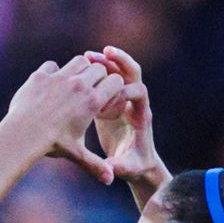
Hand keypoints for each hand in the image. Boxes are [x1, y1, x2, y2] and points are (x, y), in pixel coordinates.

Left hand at [4, 55, 123, 182]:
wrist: (23, 135)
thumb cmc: (53, 144)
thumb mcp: (76, 154)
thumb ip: (95, 165)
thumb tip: (110, 181)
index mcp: (92, 101)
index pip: (116, 81)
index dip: (113, 88)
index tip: (104, 99)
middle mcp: (78, 85)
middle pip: (99, 68)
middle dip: (98, 77)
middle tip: (89, 90)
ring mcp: (59, 78)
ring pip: (79, 61)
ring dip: (79, 70)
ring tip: (73, 84)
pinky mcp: (41, 75)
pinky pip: (52, 65)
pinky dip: (54, 72)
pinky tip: (50, 86)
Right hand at [86, 46, 163, 187]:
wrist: (138, 164)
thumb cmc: (135, 166)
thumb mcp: (128, 168)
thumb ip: (120, 166)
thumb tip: (109, 170)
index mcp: (142, 115)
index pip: (140, 92)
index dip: (125, 92)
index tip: (109, 98)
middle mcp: (135, 103)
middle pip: (133, 74)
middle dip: (121, 62)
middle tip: (107, 52)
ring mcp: (124, 100)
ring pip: (118, 74)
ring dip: (105, 63)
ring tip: (88, 55)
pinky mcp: (112, 102)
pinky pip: (106, 81)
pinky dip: (97, 72)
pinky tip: (81, 67)